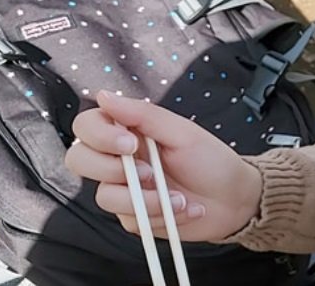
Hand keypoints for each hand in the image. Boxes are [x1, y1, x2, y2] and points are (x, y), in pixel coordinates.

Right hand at [64, 91, 261, 241]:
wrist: (234, 200)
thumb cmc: (212, 161)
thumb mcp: (182, 133)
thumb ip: (143, 114)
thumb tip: (104, 95)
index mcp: (130, 132)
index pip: (88, 126)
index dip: (99, 135)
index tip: (129, 143)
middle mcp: (121, 160)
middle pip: (79, 159)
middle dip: (111, 170)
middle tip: (149, 174)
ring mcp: (126, 189)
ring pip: (104, 196)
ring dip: (146, 199)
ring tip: (178, 197)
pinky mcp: (135, 216)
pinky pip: (129, 219)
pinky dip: (160, 215)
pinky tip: (184, 209)